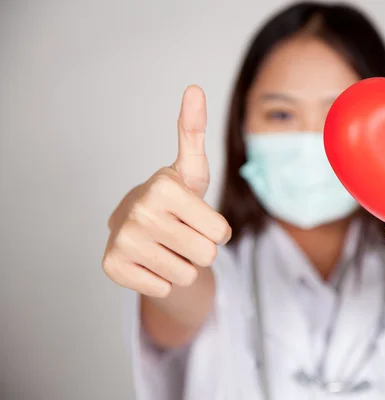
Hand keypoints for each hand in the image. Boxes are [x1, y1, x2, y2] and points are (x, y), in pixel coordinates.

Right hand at [102, 86, 231, 297]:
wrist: (138, 226)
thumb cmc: (174, 199)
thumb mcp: (191, 169)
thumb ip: (194, 132)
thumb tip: (194, 87)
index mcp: (164, 188)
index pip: (222, 233)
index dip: (217, 230)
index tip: (198, 218)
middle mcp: (139, 212)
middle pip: (206, 256)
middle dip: (201, 249)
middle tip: (182, 233)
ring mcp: (122, 242)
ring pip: (186, 276)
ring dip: (182, 266)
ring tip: (167, 246)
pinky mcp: (112, 268)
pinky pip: (163, 289)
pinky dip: (162, 280)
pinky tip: (151, 260)